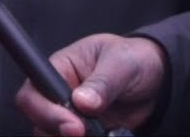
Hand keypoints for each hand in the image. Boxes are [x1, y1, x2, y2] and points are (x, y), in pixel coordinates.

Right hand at [15, 33, 165, 136]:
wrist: (156, 80)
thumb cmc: (133, 59)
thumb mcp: (121, 63)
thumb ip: (103, 82)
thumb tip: (82, 101)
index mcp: (59, 69)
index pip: (33, 94)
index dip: (45, 112)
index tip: (74, 125)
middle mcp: (58, 96)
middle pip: (39, 123)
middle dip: (60, 132)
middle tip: (88, 134)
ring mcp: (70, 118)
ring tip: (103, 133)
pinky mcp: (84, 134)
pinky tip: (108, 135)